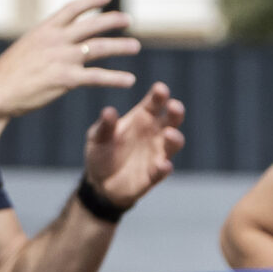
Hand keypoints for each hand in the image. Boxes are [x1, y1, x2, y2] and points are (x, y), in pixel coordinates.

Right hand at [0, 0, 140, 119]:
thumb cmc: (4, 76)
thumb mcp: (23, 50)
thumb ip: (41, 45)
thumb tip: (50, 43)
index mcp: (44, 30)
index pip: (72, 9)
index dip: (91, 1)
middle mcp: (56, 40)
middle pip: (92, 25)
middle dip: (112, 20)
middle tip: (128, 19)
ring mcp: (62, 58)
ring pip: (99, 48)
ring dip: (120, 46)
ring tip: (135, 46)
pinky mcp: (66, 79)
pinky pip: (97, 77)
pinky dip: (115, 78)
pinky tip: (129, 80)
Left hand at [83, 83, 186, 209]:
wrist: (99, 182)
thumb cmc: (101, 152)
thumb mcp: (97, 137)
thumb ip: (104, 126)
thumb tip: (108, 111)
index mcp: (142, 118)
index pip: (154, 103)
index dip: (159, 95)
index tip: (160, 88)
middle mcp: (154, 133)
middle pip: (171, 120)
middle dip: (175, 112)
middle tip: (174, 106)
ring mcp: (156, 154)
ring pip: (173, 144)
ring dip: (174, 138)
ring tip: (169, 133)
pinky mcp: (154, 174)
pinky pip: (162, 171)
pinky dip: (164, 168)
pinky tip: (163, 165)